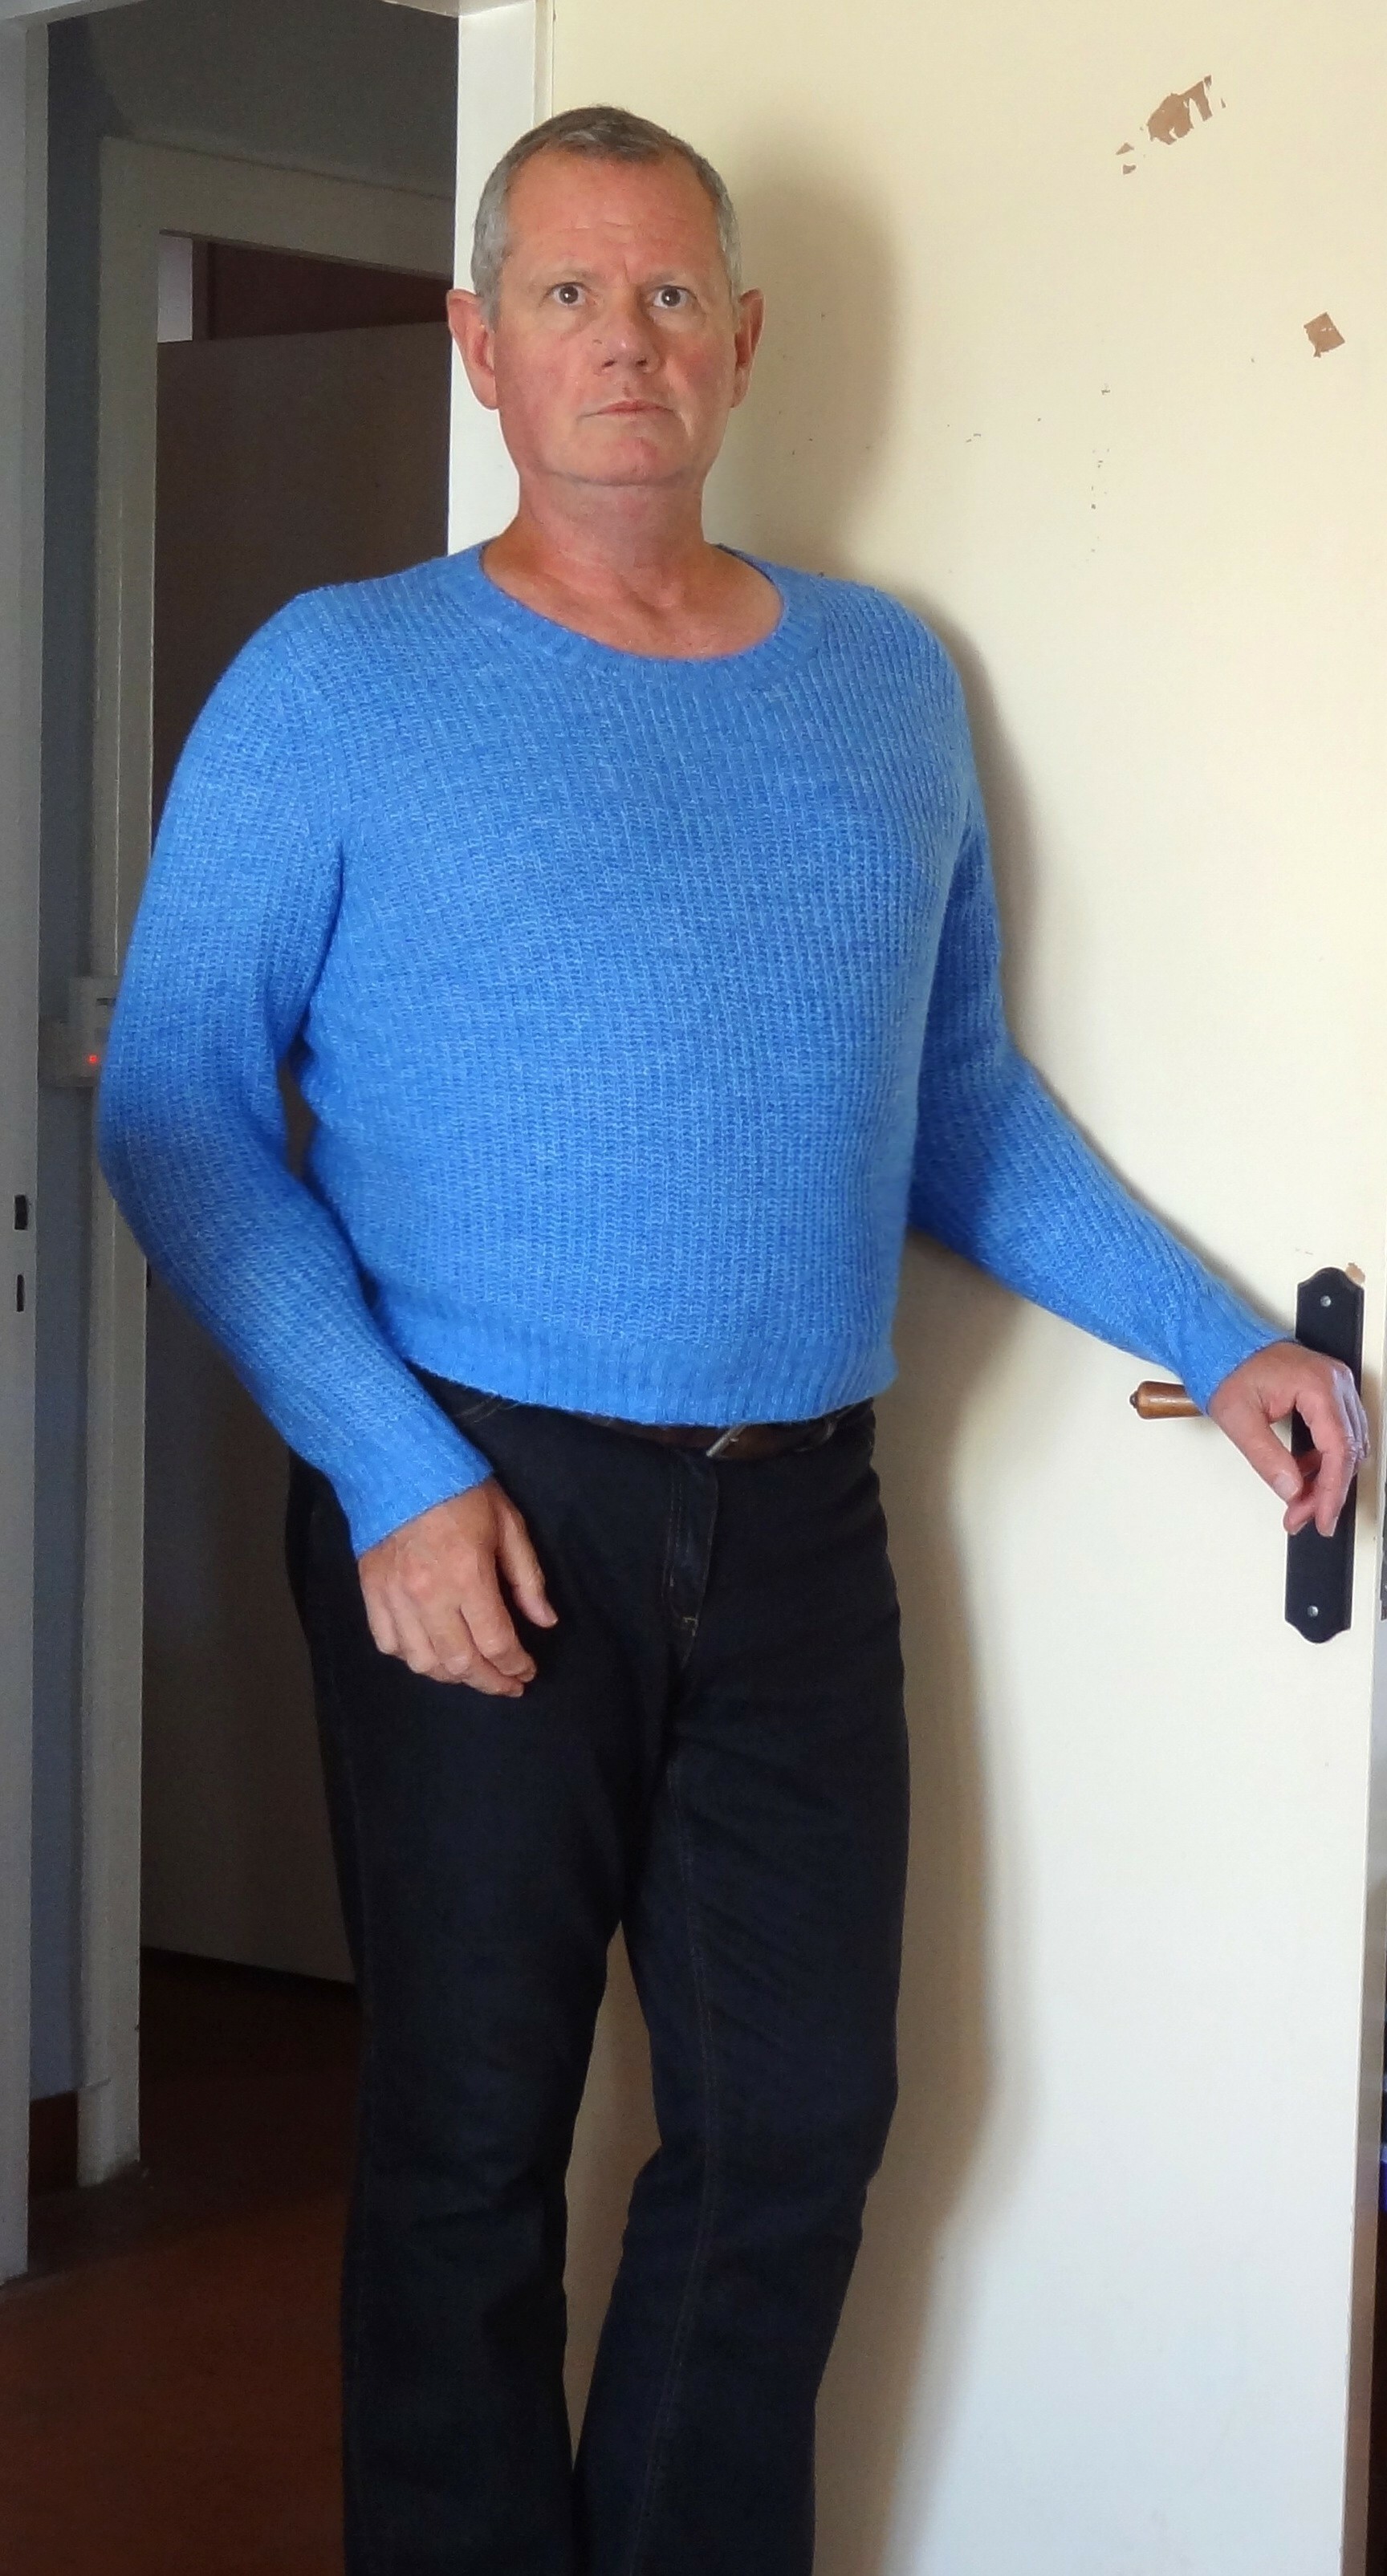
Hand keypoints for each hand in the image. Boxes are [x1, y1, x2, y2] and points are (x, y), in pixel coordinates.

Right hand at [357, 1481, 557, 1692]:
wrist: (398, 1461)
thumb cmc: (462, 1489)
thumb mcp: (509, 1524)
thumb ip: (527, 1578)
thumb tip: (544, 1622)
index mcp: (468, 1576)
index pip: (496, 1643)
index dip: (515, 1666)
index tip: (527, 1672)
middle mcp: (428, 1595)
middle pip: (460, 1663)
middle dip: (489, 1682)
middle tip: (507, 1684)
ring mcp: (394, 1597)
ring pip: (423, 1662)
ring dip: (451, 1676)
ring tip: (472, 1671)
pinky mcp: (371, 1591)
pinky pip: (388, 1643)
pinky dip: (412, 1657)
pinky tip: (431, 1652)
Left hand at [1207, 1341, 1370, 1537]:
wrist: (1221, 1343)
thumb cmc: (1227, 1368)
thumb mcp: (1238, 1419)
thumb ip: (1266, 1457)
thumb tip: (1291, 1489)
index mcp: (1317, 1385)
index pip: (1338, 1449)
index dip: (1332, 1490)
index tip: (1322, 1517)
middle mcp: (1335, 1382)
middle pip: (1348, 1450)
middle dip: (1328, 1490)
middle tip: (1304, 1516)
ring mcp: (1335, 1385)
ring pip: (1349, 1445)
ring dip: (1328, 1478)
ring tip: (1301, 1502)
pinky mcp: (1328, 1391)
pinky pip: (1339, 1433)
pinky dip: (1325, 1459)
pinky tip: (1304, 1475)